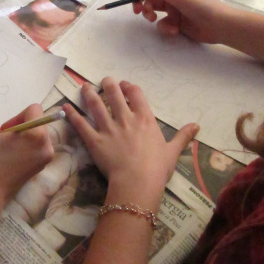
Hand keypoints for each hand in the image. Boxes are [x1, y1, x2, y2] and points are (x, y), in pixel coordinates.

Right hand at [0, 104, 53, 203]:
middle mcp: (47, 147)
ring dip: (20, 138)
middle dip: (18, 127)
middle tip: (2, 141)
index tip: (3, 132)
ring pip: (35, 135)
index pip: (34, 110)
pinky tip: (8, 158)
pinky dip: (22, 148)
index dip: (15, 117)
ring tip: (5, 150)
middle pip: (36, 123)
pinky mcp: (40, 168)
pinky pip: (34, 148)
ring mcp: (45, 159)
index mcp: (38, 135)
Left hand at [64, 78, 197, 210]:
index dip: (129, 87)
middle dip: (108, 84)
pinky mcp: (94, 141)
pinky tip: (66, 106)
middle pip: (113, 94)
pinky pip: (81, 125)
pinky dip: (72, 115)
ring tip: (84, 87)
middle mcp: (125, 119)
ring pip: (95, 105)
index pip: (135, 94)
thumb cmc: (157, 168)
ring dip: (89, 94)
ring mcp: (108, 128)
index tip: (124, 85)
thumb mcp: (173, 151)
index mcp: (145, 119)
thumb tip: (197, 126)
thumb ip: (183, 136)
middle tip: (104, 81)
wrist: (137, 182)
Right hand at [132, 0, 233, 42]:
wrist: (220, 27)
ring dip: (150, 14)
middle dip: (143, 1)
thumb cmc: (204, 7)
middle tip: (138, 11)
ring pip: (152, 7)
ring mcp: (173, 5)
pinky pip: (161, 21)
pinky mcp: (174, 19)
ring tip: (154, 20)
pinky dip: (165, 26)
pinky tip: (175, 29)